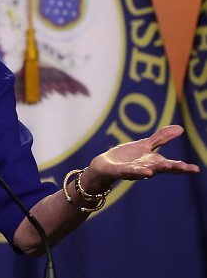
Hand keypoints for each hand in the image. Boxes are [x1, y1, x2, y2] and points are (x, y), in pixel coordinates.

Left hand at [85, 125, 199, 188]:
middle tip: (189, 169)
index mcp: (153, 162)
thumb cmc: (126, 157)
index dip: (182, 167)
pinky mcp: (120, 170)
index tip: (196, 169)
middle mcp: (146, 168)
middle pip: (162, 168)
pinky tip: (146, 172)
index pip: (170, 165)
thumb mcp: (145, 145)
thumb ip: (162, 138)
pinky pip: (129, 171)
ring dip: (157, 168)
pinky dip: (137, 171)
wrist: (104, 166)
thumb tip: (181, 128)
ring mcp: (133, 170)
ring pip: (147, 170)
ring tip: (168, 165)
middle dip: (175, 168)